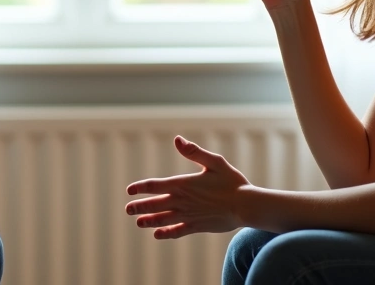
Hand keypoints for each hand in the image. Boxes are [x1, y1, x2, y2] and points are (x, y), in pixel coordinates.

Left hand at [125, 136, 251, 239]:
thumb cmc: (232, 181)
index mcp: (183, 184)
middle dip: (139, 207)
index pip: (155, 186)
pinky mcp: (196, 226)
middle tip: (128, 209)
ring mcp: (188, 215)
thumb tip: (177, 139)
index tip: (130, 190)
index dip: (141, 188)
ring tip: (138, 222)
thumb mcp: (214, 162)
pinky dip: (166, 233)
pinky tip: (157, 234)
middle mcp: (182, 201)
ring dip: (149, 221)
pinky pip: (177, 231)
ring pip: (163, 220)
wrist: (246, 206)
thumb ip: (194, 152)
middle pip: (155, 205)